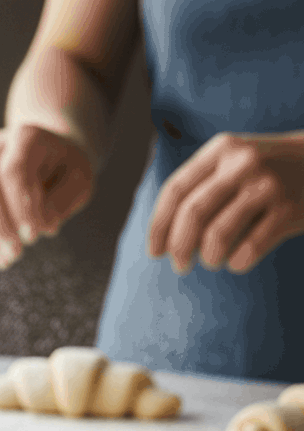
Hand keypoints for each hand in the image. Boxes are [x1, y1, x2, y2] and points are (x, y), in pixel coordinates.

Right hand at [0, 124, 94, 269]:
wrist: (51, 158)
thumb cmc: (66, 170)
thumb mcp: (79, 181)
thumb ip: (62, 201)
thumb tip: (42, 226)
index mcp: (26, 137)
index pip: (13, 170)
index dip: (20, 206)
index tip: (34, 236)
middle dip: (0, 224)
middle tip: (17, 253)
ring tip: (7, 260)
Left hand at [148, 131, 303, 274]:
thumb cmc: (263, 173)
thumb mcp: (231, 163)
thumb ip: (196, 189)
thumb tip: (160, 242)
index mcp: (222, 149)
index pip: (175, 190)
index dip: (158, 227)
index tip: (155, 253)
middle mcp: (244, 162)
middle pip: (193, 214)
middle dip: (179, 248)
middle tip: (179, 267)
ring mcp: (268, 185)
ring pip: (217, 235)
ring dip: (208, 258)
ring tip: (212, 261)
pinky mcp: (289, 209)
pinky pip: (248, 250)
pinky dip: (236, 264)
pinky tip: (237, 261)